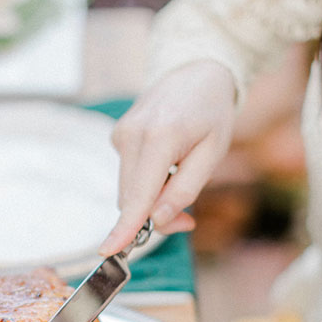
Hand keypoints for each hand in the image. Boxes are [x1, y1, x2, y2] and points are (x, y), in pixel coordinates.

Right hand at [100, 60, 236, 255]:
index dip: (125, 227)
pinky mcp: (118, 136)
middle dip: (154, 216)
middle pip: (132, 199)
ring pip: (128, 190)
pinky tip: (166, 161)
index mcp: (160, 138)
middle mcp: (133, 135)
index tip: (109, 250)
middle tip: (188, 219)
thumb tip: (159, 218)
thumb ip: (186, 189)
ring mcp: (121, 134)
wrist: (195, 71)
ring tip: (180, 178)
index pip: (139, 195)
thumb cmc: (211, 113)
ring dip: (150, 199)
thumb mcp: (213, 153)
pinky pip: (128, 175)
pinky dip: (145, 182)